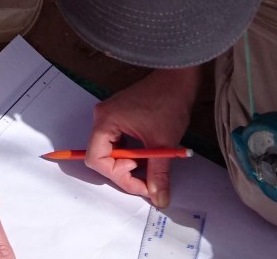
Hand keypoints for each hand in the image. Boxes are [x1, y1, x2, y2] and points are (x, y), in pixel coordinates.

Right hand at [84, 67, 199, 209]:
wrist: (179, 77)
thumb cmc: (168, 103)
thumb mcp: (163, 142)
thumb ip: (158, 173)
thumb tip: (159, 199)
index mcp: (105, 122)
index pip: (97, 160)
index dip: (119, 177)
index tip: (143, 184)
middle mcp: (102, 118)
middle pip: (102, 157)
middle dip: (125, 171)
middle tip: (148, 176)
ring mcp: (110, 116)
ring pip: (111, 151)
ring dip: (130, 163)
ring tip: (151, 164)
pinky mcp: (119, 116)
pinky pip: (118, 142)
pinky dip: (132, 153)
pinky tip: (149, 154)